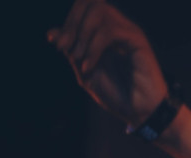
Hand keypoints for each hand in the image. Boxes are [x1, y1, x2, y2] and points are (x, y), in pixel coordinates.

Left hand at [47, 0, 168, 127]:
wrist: (139, 113)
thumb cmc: (117, 95)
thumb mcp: (85, 73)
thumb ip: (71, 52)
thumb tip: (51, 33)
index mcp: (104, 31)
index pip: (83, 7)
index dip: (67, 23)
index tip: (59, 47)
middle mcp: (117, 26)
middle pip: (90, 2)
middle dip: (72, 24)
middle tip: (66, 49)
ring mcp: (128, 31)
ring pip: (100, 11)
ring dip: (82, 35)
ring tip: (79, 59)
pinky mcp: (137, 40)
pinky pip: (109, 31)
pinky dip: (93, 48)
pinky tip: (89, 66)